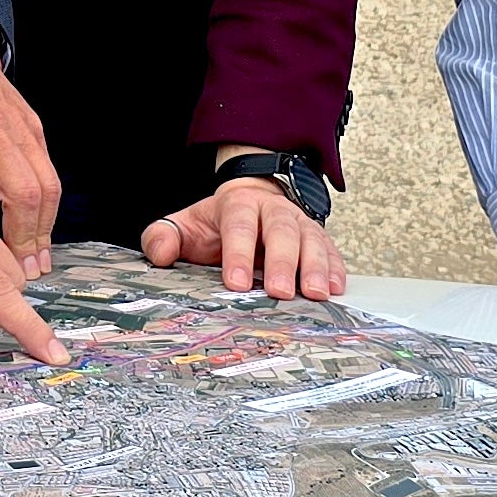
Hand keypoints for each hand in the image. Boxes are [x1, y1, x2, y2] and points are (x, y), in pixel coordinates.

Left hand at [0, 9, 58, 275]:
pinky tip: (37, 228)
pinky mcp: (31, 124)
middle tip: (23, 279)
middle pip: (23, 197)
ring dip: (43, 228)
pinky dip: (46, 204)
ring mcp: (17, 127)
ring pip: (46, 186)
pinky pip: (47, 170)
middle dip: (26, 242)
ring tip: (35, 263)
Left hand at [140, 178, 347, 299]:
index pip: (239, 225)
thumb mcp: (185, 225)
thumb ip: (164, 237)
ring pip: (311, 240)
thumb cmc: (216, 223)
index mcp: (238, 204)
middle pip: (281, 230)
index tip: (236, 283)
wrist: (249, 202)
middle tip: (280, 292)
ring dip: (315, 267)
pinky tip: (336, 288)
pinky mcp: (318, 239)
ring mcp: (299, 223)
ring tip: (316, 294)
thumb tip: (160, 254)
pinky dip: (335, 269)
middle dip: (282, 262)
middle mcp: (273, 210)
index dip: (238, 253)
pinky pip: (331, 251)